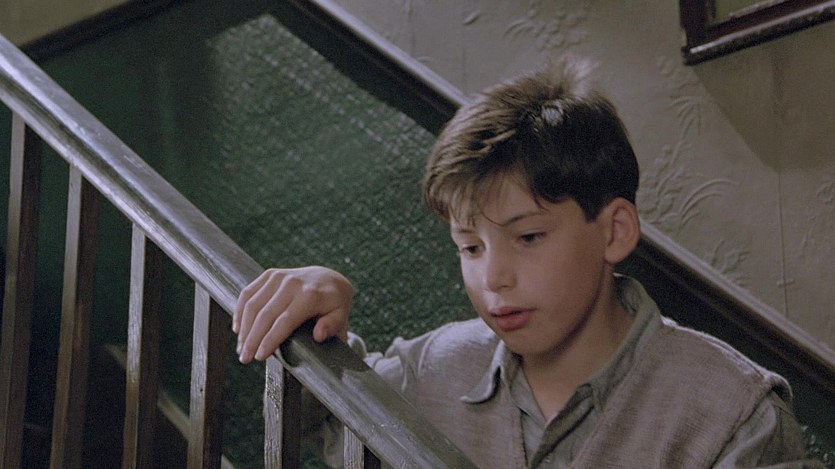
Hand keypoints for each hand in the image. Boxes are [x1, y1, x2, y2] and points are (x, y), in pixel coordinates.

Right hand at [234, 266, 353, 363]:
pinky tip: (238, 328)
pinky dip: (240, 311)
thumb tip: (319, 336)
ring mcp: (280, 276)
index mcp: (312, 295)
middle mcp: (293, 283)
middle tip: (245, 359)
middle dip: (252, 339)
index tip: (259, 357)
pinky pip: (248, 292)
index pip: (285, 321)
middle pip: (265, 314)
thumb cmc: (334, 304)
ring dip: (244, 328)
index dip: (270, 339)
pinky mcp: (270, 275)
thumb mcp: (341, 316)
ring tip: (241, 349)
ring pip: (253, 304)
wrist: (330, 278)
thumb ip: (332, 326)